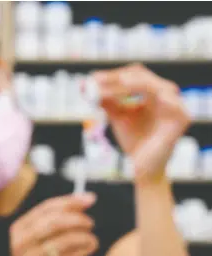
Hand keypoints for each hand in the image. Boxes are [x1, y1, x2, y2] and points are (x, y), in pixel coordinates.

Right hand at [10, 193, 97, 255]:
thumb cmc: (40, 253)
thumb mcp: (44, 233)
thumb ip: (62, 215)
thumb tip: (88, 198)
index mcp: (20, 227)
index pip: (47, 207)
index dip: (70, 201)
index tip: (90, 199)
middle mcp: (21, 242)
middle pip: (53, 222)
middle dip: (76, 219)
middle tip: (90, 222)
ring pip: (60, 241)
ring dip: (81, 236)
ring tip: (91, 237)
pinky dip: (81, 250)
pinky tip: (88, 247)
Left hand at [93, 64, 190, 181]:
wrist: (142, 167)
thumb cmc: (133, 141)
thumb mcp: (117, 116)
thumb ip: (106, 101)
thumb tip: (86, 84)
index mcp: (152, 93)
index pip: (134, 75)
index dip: (113, 75)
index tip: (92, 79)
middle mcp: (165, 96)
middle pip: (142, 76)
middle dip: (117, 78)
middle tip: (97, 82)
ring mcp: (175, 106)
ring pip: (155, 86)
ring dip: (132, 85)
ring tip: (115, 88)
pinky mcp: (181, 119)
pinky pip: (170, 103)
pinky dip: (154, 96)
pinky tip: (137, 99)